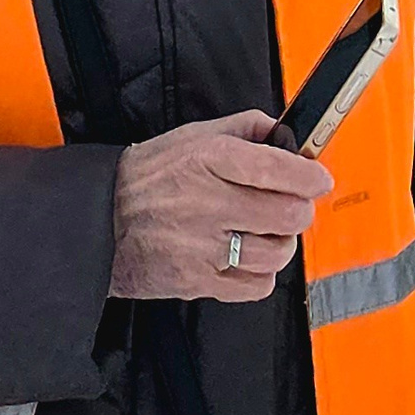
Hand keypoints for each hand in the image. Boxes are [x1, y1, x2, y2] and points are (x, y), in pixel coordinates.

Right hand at [109, 109, 329, 303]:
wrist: (95, 222)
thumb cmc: (145, 178)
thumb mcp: (191, 136)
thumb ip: (243, 128)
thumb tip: (283, 132)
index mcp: (209, 159)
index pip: (278, 168)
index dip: (309, 175)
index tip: (318, 178)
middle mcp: (207, 202)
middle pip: (288, 215)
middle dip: (299, 210)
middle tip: (291, 206)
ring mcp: (202, 246)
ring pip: (277, 253)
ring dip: (281, 243)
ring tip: (265, 233)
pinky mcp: (196, 282)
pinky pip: (257, 286)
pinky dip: (261, 274)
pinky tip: (246, 258)